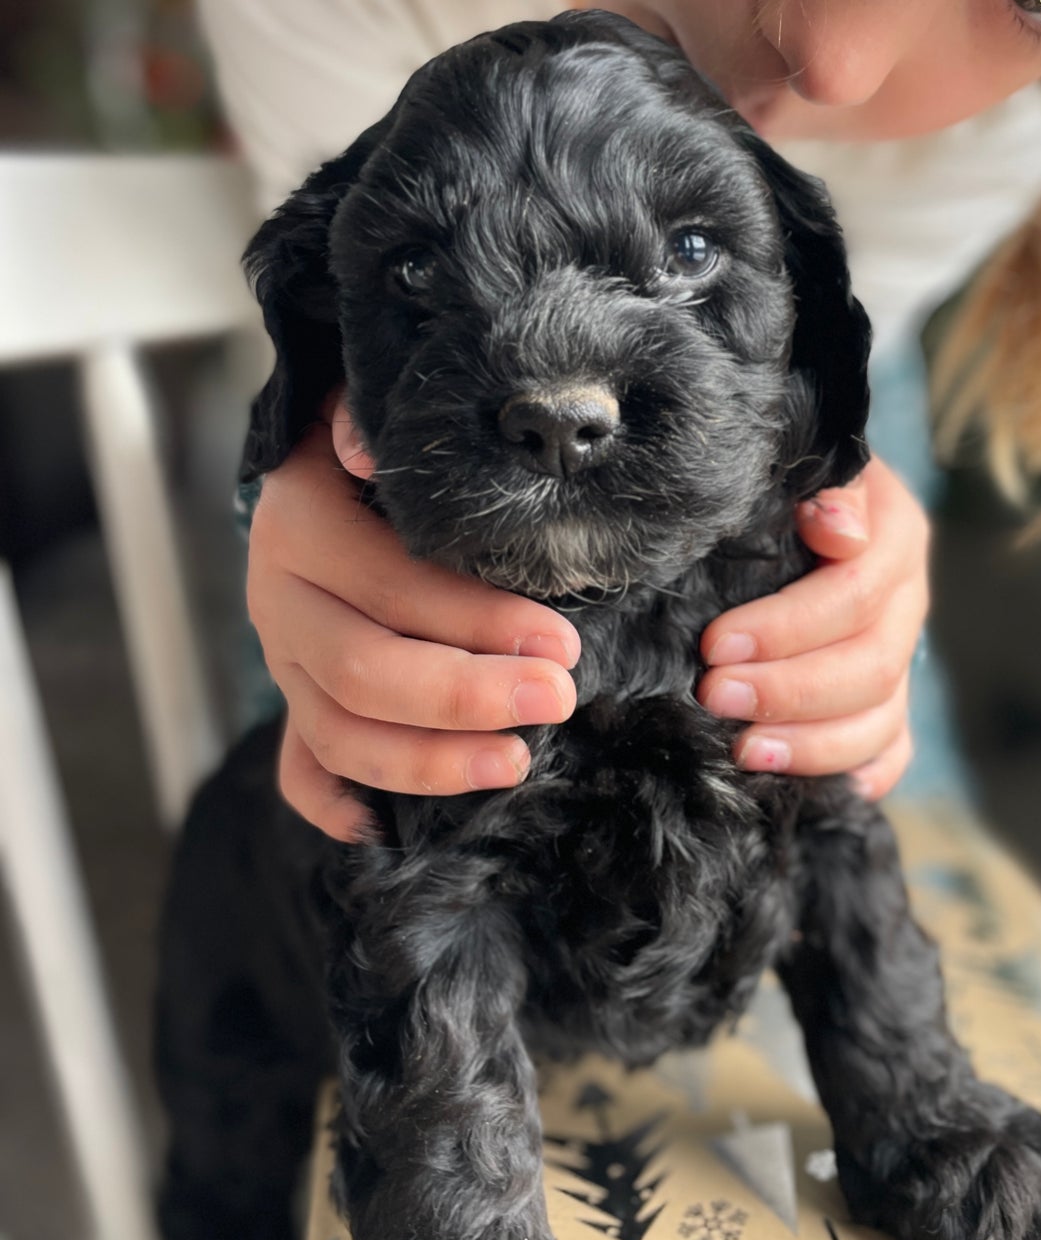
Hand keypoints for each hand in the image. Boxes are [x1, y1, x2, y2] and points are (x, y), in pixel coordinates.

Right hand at [247, 402, 578, 840]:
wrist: (322, 454)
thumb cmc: (386, 443)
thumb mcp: (381, 410)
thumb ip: (378, 425)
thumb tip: (370, 450)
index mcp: (301, 525)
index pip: (390, 587)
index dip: (476, 621)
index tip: (561, 642)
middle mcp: (279, 598)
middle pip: (363, 672)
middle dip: (466, 696)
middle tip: (555, 700)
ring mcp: (283, 658)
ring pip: (338, 734)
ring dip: (428, 762)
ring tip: (517, 762)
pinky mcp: (295, 696)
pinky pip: (301, 768)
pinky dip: (339, 805)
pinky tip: (389, 829)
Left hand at [696, 456, 927, 799]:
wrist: (795, 500)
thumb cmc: (782, 482)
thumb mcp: (799, 462)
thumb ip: (826, 487)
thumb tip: (839, 530)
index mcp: (895, 536)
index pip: (855, 595)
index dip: (786, 628)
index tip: (714, 645)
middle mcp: (908, 601)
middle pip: (871, 667)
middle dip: (788, 691)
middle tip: (714, 697)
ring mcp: (902, 655)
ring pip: (882, 719)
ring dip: (812, 745)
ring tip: (745, 752)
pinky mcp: (888, 699)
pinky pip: (890, 752)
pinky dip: (853, 774)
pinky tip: (807, 789)